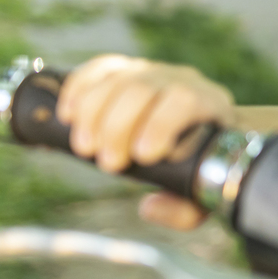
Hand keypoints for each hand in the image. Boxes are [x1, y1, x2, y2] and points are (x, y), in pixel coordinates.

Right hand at [56, 54, 234, 228]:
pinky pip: (101, 68)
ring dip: (93, 112)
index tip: (142, 156)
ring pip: (118, 79)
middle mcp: (183, 81)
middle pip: (144, 89)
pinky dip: (80, 87)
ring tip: (85, 148)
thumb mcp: (204, 195)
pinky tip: (67, 114)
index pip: (186, 100)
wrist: (207, 137)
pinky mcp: (127, 71)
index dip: (161, 124)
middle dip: (118, 126)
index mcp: (210, 103)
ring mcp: (153, 73)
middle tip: (108, 163)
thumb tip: (148, 207)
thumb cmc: (206, 169)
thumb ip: (185, 210)